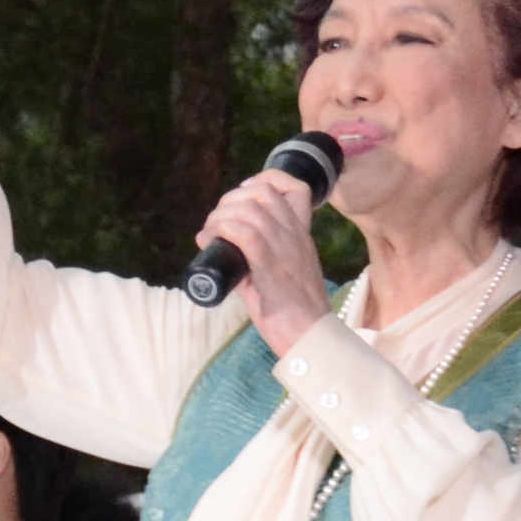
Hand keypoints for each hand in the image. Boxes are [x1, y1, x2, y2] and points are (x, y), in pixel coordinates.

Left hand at [194, 159, 336, 353]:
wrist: (312, 339)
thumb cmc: (294, 315)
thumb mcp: (282, 277)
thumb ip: (257, 261)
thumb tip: (226, 254)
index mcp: (302, 237)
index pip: (295, 188)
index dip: (266, 180)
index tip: (244, 194)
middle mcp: (295, 237)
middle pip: (262, 192)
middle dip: (230, 200)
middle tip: (216, 222)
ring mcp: (285, 250)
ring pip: (249, 209)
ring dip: (220, 216)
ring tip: (209, 233)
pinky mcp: (271, 268)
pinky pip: (244, 233)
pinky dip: (221, 230)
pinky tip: (209, 241)